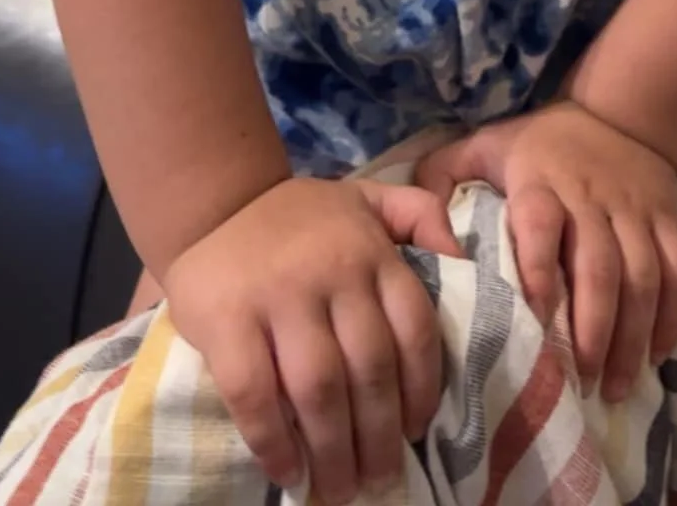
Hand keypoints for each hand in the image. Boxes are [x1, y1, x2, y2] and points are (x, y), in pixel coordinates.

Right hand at [164, 174, 460, 504]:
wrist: (215, 202)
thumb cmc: (301, 217)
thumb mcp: (369, 199)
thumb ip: (419, 216)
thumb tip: (462, 256)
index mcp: (371, 251)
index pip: (414, 329)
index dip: (422, 388)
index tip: (415, 432)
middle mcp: (334, 271)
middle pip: (370, 370)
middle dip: (379, 437)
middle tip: (379, 480)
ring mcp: (280, 295)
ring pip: (320, 389)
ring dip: (334, 451)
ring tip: (339, 489)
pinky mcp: (227, 319)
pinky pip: (255, 393)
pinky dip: (273, 441)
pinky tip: (288, 471)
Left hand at [417, 103, 676, 400]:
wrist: (619, 112)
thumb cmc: (540, 144)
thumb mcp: (485, 145)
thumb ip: (442, 177)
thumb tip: (415, 230)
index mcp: (541, 180)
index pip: (539, 225)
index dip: (536, 271)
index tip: (532, 322)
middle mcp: (591, 196)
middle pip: (599, 265)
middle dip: (591, 329)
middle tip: (579, 379)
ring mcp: (635, 209)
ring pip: (643, 276)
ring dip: (631, 336)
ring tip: (613, 385)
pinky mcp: (668, 218)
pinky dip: (674, 316)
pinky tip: (656, 355)